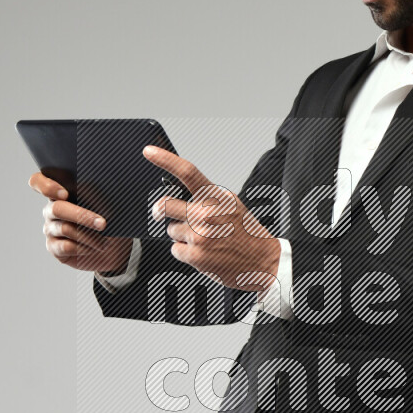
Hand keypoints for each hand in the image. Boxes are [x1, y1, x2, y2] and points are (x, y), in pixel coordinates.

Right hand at [29, 172, 133, 273]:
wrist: (114, 247)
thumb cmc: (109, 220)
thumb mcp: (107, 205)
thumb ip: (98, 195)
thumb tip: (97, 195)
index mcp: (60, 192)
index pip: (38, 182)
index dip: (46, 186)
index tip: (65, 193)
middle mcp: (51, 209)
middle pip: (57, 208)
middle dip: (82, 216)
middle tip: (103, 224)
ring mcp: (51, 228)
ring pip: (66, 228)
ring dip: (89, 235)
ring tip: (106, 241)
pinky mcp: (54, 247)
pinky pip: (66, 246)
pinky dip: (84, 248)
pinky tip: (96, 249)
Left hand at [144, 146, 280, 294]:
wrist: (263, 260)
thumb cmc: (247, 233)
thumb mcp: (232, 204)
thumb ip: (207, 197)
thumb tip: (180, 192)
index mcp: (216, 197)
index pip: (187, 172)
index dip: (165, 160)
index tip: (149, 151)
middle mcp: (206, 214)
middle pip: (164, 205)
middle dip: (159, 210)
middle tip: (160, 213)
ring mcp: (200, 236)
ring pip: (171, 230)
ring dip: (181, 235)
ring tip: (204, 240)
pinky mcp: (196, 256)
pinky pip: (175, 250)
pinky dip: (185, 253)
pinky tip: (203, 253)